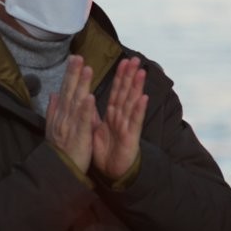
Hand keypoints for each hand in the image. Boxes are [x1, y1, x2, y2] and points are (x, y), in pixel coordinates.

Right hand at [46, 55, 96, 172]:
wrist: (59, 171)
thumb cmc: (61, 150)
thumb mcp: (54, 128)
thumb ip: (54, 110)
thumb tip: (53, 93)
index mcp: (61, 114)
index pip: (66, 90)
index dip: (70, 74)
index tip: (75, 58)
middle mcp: (63, 117)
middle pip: (69, 91)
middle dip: (74, 73)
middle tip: (78, 56)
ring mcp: (70, 125)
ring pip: (76, 102)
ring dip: (81, 85)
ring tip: (87, 69)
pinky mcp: (79, 136)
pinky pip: (83, 121)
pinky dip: (86, 109)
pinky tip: (90, 96)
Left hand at [92, 57, 148, 180]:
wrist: (111, 172)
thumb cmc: (105, 150)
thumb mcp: (95, 129)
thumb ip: (93, 113)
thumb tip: (86, 98)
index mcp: (112, 114)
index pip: (116, 92)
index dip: (120, 77)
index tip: (123, 61)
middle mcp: (122, 117)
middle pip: (126, 93)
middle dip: (130, 76)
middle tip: (135, 59)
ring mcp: (127, 126)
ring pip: (132, 103)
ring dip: (137, 87)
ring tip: (141, 72)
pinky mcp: (130, 137)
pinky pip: (135, 121)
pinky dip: (139, 110)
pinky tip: (144, 98)